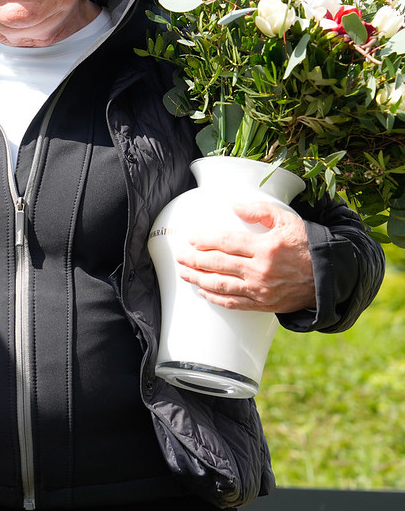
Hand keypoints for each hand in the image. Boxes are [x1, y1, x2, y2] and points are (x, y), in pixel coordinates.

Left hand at [174, 201, 315, 312]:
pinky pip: (234, 303)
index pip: (226, 242)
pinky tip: (203, 291)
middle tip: (179, 255)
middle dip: (194, 260)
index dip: (205, 240)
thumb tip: (235, 205)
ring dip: (198, 279)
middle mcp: (260, 270)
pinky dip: (216, 298)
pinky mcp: (263, 305)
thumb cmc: (306, 246)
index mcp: (265, 248)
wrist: (330, 277)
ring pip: (221, 285)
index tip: (191, 238)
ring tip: (184, 272)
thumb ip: (260, 210)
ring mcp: (261, 290)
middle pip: (218, 265)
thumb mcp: (288, 221)